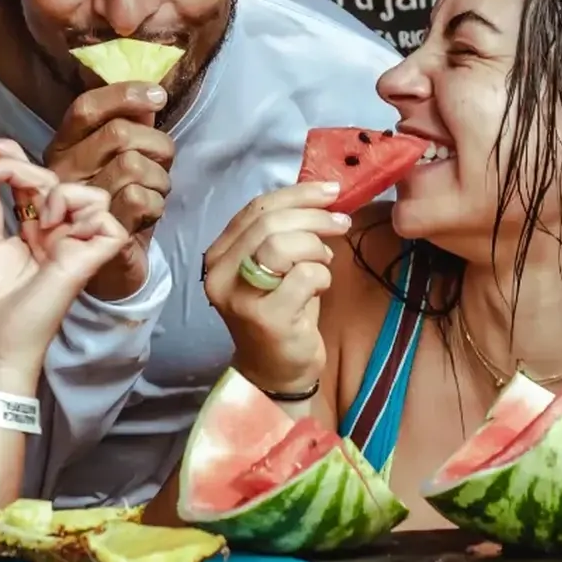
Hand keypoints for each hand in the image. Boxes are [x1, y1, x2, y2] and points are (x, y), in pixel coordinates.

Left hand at [0, 143, 130, 375]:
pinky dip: (86, 216)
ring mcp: (76, 246)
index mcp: (33, 229)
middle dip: (19, 167)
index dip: (13, 157)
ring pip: (91, 195)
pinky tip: (56, 229)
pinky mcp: (90, 260)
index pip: (32, 180)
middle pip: (54, 179)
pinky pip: (109, 222)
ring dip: (60, 194)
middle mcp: (57, 233)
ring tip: (35, 219)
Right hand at [43, 82, 173, 298]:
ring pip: (134, 166)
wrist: (111, 267)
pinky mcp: (96, 230)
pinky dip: (156, 205)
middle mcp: (63, 172)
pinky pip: (140, 199)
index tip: (158, 96)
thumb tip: (150, 96)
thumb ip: (131, 127)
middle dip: (156, 145)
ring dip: (159, 180)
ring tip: (153, 193)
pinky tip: (148, 215)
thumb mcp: (121, 162)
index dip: (124, 94)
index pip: (86, 108)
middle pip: (120, 134)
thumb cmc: (117, 206)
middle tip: (161, 163)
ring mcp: (77, 203)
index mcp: (64, 149)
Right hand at [202, 181, 348, 395]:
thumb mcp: (277, 267)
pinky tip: (321, 286)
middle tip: (342, 223)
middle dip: (313, 216)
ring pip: (280, 245)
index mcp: (220, 254)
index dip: (297, 194)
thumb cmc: (283, 312)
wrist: (277, 370)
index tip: (331, 191)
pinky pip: (303, 276)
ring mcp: (239, 297)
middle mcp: (220, 274)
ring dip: (315, 246)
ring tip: (326, 259)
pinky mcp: (265, 318)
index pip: (255, 208)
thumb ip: (285, 231)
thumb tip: (323, 194)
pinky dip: (322, 275)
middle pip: (268, 223)